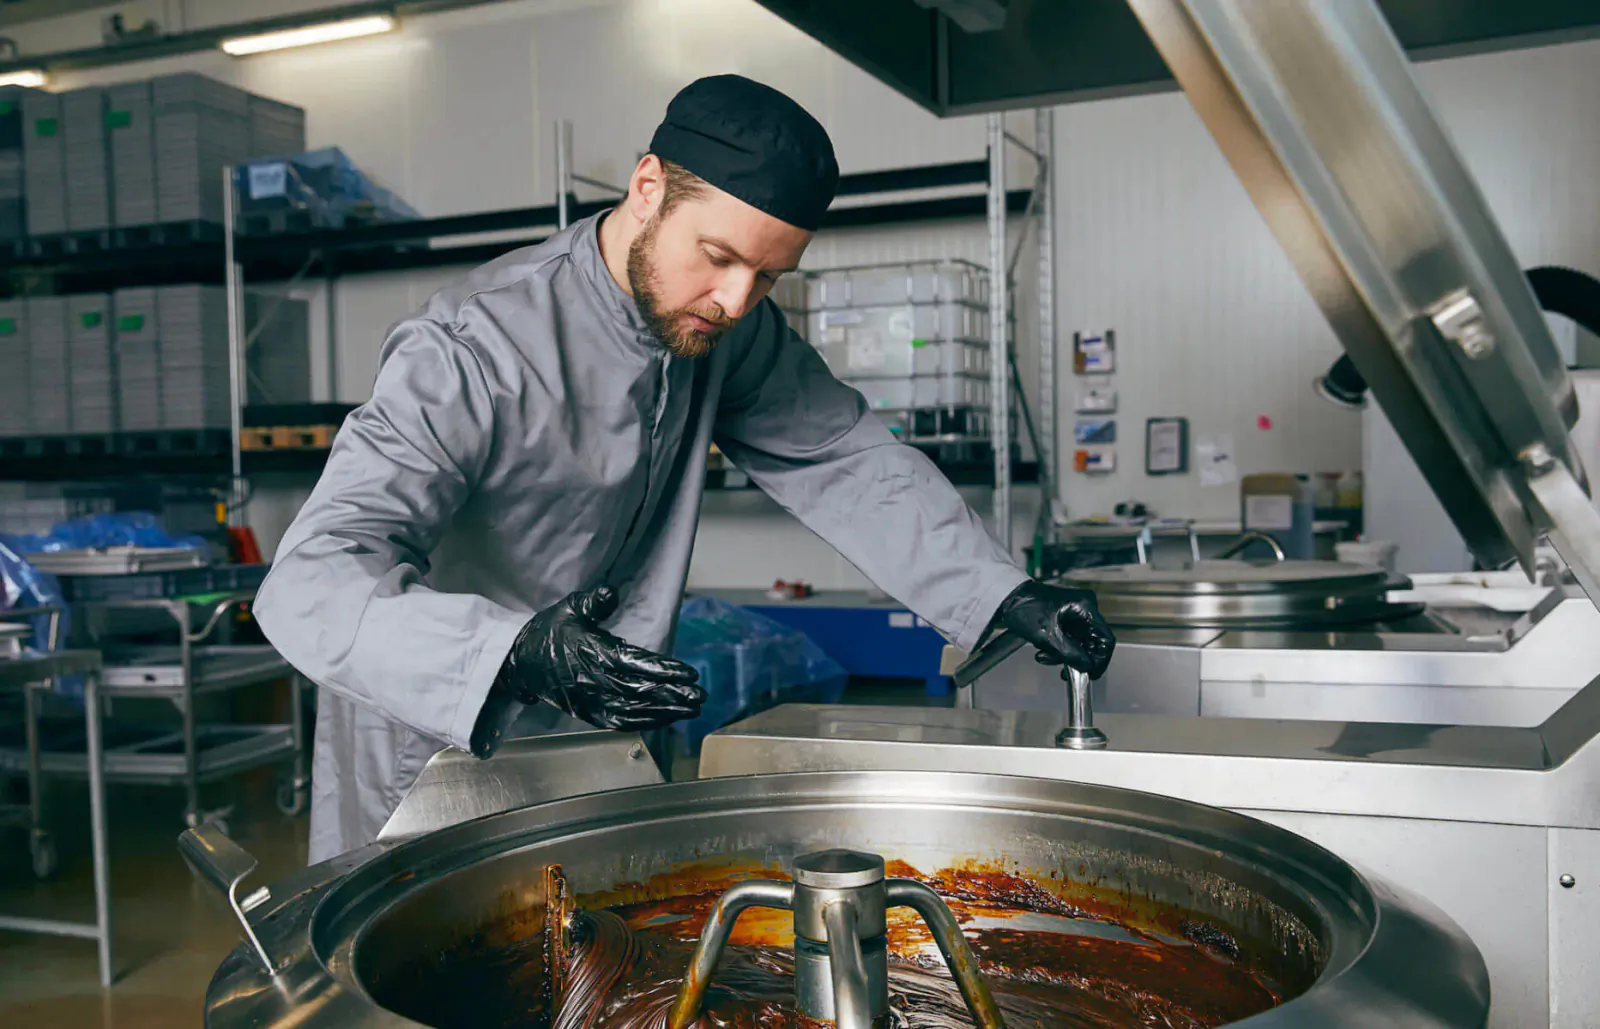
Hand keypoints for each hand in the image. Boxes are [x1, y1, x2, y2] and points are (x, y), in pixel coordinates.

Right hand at [499, 586, 704, 730]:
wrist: (520, 664)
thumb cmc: (548, 633)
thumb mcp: (568, 609)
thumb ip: (592, 601)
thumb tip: (610, 593)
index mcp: (592, 653)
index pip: (635, 664)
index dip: (664, 670)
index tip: (690, 674)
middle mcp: (594, 681)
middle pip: (640, 691)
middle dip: (673, 696)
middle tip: (700, 697)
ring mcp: (591, 701)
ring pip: (634, 711)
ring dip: (665, 713)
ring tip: (691, 711)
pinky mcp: (588, 713)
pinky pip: (620, 722)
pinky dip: (644, 723)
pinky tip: (664, 721)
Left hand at [992, 579, 1114, 679]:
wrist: (1006, 597)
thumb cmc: (1024, 606)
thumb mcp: (1047, 635)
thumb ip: (1069, 654)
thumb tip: (1086, 667)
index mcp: (1085, 607)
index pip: (1106, 639)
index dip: (1101, 660)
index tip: (1092, 674)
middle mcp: (1084, 609)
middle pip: (1092, 643)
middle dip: (1077, 659)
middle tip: (1067, 671)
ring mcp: (1074, 614)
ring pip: (1079, 644)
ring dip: (1063, 655)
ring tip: (1045, 657)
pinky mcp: (1064, 619)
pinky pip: (1069, 640)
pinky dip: (1058, 649)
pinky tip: (1044, 651)